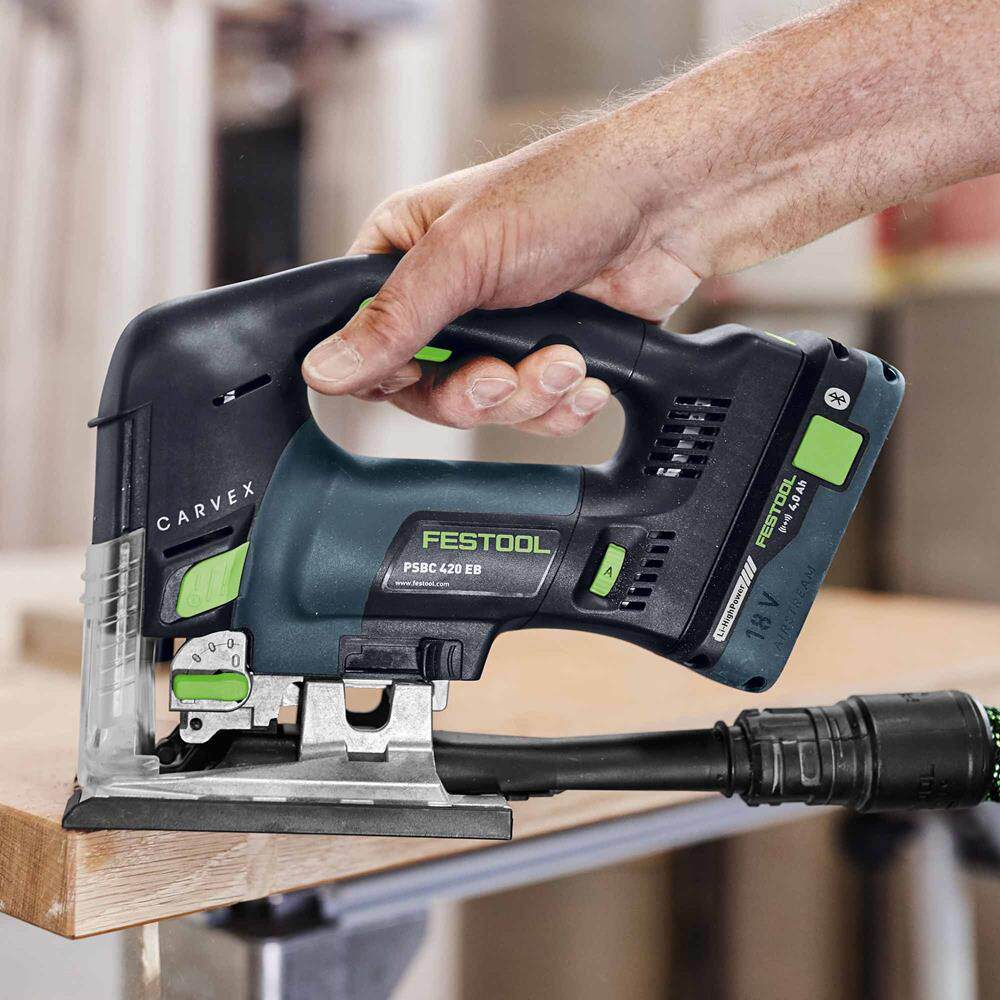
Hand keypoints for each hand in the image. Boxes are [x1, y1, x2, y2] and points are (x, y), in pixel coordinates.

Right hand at [302, 119, 700, 435]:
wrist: (668, 209)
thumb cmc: (568, 196)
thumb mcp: (463, 255)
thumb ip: (393, 319)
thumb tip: (324, 369)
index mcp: (404, 255)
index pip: (362, 341)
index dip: (391, 372)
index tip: (423, 371)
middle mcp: (446, 299)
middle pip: (426, 390)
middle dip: (475, 391)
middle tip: (502, 375)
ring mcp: (497, 333)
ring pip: (484, 407)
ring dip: (528, 395)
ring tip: (564, 359)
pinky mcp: (543, 358)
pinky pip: (534, 413)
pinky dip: (562, 405)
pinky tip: (585, 376)